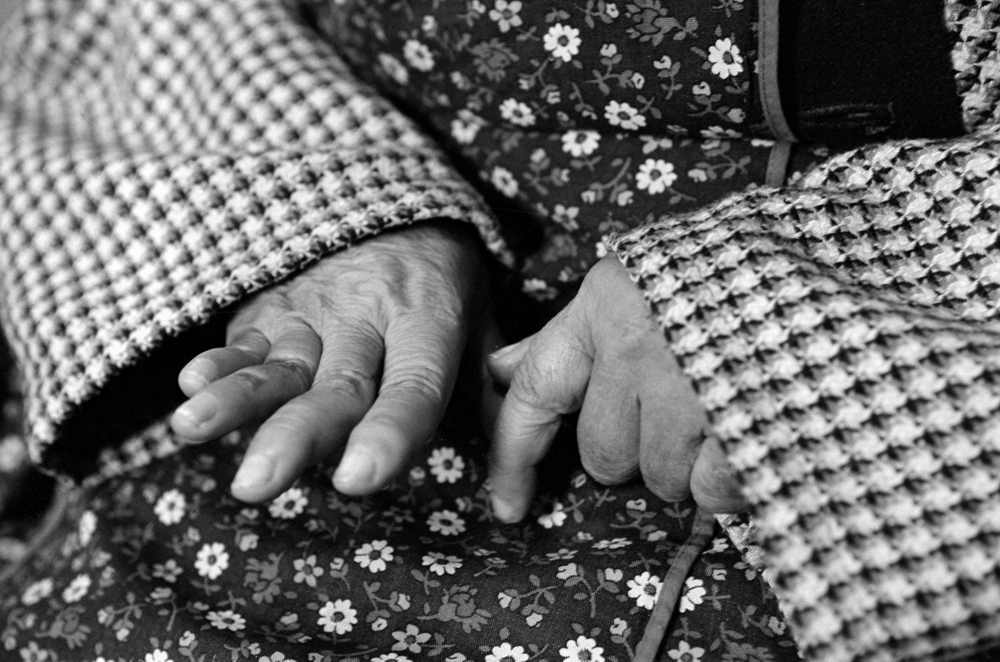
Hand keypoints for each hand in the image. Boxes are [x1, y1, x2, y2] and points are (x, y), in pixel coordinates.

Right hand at [169, 223, 486, 502]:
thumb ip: (488, 393)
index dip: (388, 432)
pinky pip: (242, 338)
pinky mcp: (270, 309)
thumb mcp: (479, 315)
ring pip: (276, 365)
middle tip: (260, 482)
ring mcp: (311, 312)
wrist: (386, 197)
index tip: (359, 478)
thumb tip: (510, 485)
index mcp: (428, 320)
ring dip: (234, 399)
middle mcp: (366, 319)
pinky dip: (216, 363)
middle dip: (295, 435)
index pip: (413, 385)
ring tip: (193, 429)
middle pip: (333, 386)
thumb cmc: (441, 275)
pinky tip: (187, 387)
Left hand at [487, 255, 745, 521]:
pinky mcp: (744, 425)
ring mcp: (691, 387)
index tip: (506, 505)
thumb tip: (503, 371)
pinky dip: (735, 478)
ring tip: (730, 407)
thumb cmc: (739, 270)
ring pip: (660, 481)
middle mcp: (637, 344)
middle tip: (685, 407)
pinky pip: (713, 494)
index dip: (514, 455)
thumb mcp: (648, 279)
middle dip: (638, 448)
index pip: (534, 390)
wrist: (850, 251)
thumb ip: (575, 334)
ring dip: (691, 464)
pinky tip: (756, 428)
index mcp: (606, 301)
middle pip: (603, 456)